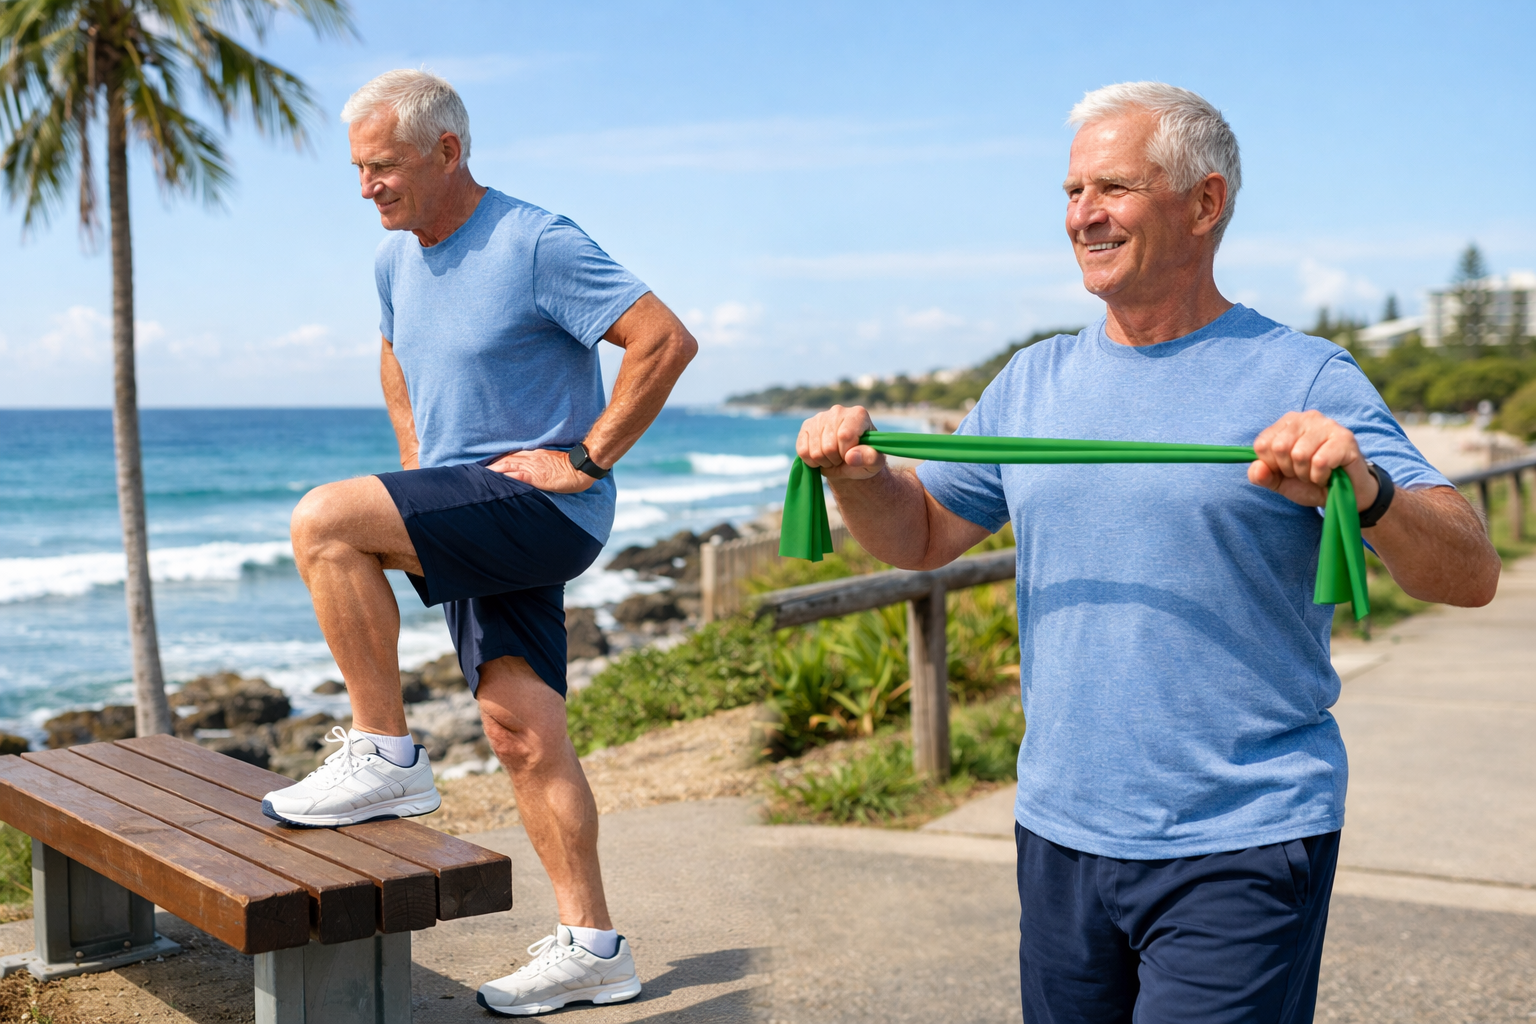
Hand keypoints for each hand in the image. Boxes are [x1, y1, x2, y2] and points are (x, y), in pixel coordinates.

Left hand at [489, 449, 596, 493]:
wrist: (581, 467)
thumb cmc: (570, 466)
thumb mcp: (552, 460)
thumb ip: (540, 462)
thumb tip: (530, 467)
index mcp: (535, 455)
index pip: (512, 455)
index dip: (499, 459)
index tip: (488, 462)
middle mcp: (531, 458)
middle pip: (506, 459)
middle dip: (492, 464)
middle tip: (477, 468)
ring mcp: (533, 467)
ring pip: (508, 465)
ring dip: (494, 469)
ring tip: (481, 473)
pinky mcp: (536, 476)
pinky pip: (517, 475)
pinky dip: (505, 476)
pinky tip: (496, 478)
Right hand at [797, 405, 884, 480]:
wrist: (848, 462)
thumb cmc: (864, 460)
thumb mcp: (875, 463)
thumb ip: (870, 458)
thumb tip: (851, 456)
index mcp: (858, 414)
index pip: (845, 436)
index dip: (847, 453)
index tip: (852, 456)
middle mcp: (838, 411)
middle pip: (829, 446)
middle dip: (836, 459)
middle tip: (842, 458)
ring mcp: (820, 417)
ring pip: (815, 451)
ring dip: (824, 462)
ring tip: (833, 458)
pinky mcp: (806, 427)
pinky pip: (802, 451)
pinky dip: (811, 461)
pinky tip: (821, 458)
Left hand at [1249, 411, 1378, 511]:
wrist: (1346, 494)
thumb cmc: (1310, 481)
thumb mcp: (1279, 481)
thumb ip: (1260, 475)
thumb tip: (1256, 468)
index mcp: (1287, 423)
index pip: (1262, 444)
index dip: (1272, 465)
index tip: (1286, 469)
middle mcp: (1307, 417)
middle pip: (1280, 447)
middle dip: (1289, 470)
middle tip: (1304, 473)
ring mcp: (1328, 425)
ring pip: (1300, 454)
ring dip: (1306, 474)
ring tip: (1317, 474)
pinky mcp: (1345, 438)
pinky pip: (1320, 462)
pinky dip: (1320, 476)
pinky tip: (1328, 475)